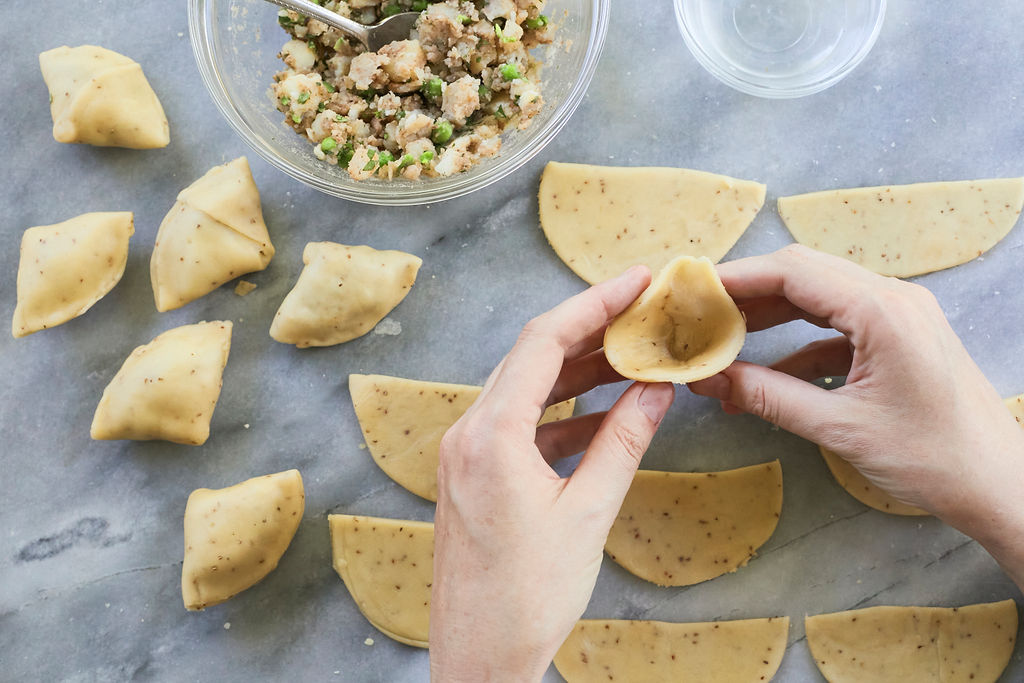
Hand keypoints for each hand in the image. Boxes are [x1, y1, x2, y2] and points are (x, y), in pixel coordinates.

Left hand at [429, 266, 674, 681]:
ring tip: (632, 356)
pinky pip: (521, 426)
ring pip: (526, 389)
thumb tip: (656, 391)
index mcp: (489, 436)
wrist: (478, 658)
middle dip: (589, 329)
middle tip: (642, 311)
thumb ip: (622, 444)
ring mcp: (465, 454)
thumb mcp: (587, 515)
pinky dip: (562, 414)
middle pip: (531, 357)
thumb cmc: (526, 598)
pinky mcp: (473, 475)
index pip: (543, 342)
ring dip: (577, 372)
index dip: (593, 304)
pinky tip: (604, 414)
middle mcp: (467, 434)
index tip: (635, 282)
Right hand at [688, 245, 1023, 587]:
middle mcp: (893, 299)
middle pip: (803, 273)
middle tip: (698, 311)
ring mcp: (899, 316)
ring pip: (818, 296)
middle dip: (747, 291)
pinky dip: (797, 342)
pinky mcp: (900, 338)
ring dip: (769, 314)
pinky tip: (764, 371)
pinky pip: (836, 326)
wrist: (1001, 485)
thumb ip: (768, 397)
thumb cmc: (932, 458)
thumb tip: (707, 379)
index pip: (793, 271)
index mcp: (882, 310)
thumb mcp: (839, 428)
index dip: (736, 276)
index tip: (691, 289)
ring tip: (721, 336)